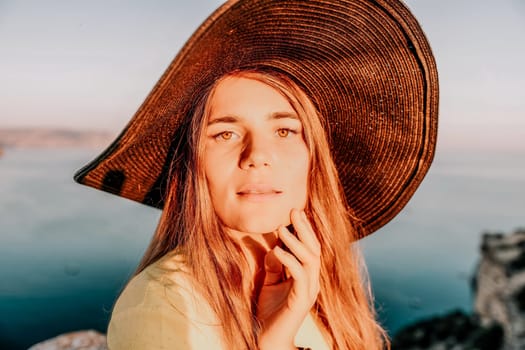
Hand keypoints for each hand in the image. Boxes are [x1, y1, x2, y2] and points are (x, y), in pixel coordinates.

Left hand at [257, 209, 320, 349]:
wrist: (269, 339)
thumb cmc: (270, 311)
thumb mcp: (270, 282)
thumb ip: (274, 265)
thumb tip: (274, 247)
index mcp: (306, 276)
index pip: (310, 247)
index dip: (305, 229)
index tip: (295, 212)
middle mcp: (312, 281)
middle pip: (314, 249)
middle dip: (305, 229)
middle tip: (294, 211)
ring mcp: (309, 290)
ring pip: (311, 259)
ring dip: (297, 241)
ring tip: (282, 228)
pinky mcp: (302, 300)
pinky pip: (299, 275)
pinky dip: (289, 260)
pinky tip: (277, 250)